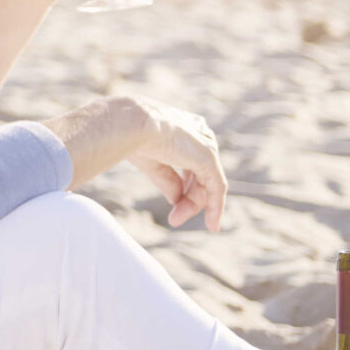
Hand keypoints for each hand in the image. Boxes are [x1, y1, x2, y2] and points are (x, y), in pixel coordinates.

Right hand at [127, 101, 226, 231]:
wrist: (132, 124)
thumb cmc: (133, 137)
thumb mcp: (151, 162)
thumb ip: (167, 180)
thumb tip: (177, 199)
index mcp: (186, 129)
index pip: (192, 162)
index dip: (184, 184)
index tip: (174, 203)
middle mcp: (200, 136)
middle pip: (201, 175)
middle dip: (188, 199)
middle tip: (173, 219)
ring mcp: (206, 146)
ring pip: (207, 184)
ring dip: (193, 206)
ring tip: (175, 220)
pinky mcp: (209, 159)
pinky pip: (216, 188)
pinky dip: (215, 208)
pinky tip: (212, 226)